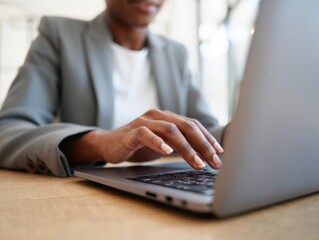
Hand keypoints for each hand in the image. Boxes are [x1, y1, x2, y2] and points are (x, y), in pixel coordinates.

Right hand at [61, 109, 222, 169]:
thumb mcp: (164, 145)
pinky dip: (157, 142)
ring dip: (186, 147)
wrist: (109, 145)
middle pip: (185, 127)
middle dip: (202, 145)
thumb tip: (205, 156)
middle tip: (213, 161)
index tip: (219, 153)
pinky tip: (167, 152)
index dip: (208, 138)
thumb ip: (180, 145)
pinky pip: (145, 134)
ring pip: (169, 130)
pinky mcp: (130, 132)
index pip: (193, 125)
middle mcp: (158, 116)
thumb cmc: (139, 145)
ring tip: (197, 163)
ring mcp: (144, 122)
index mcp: (168, 118)